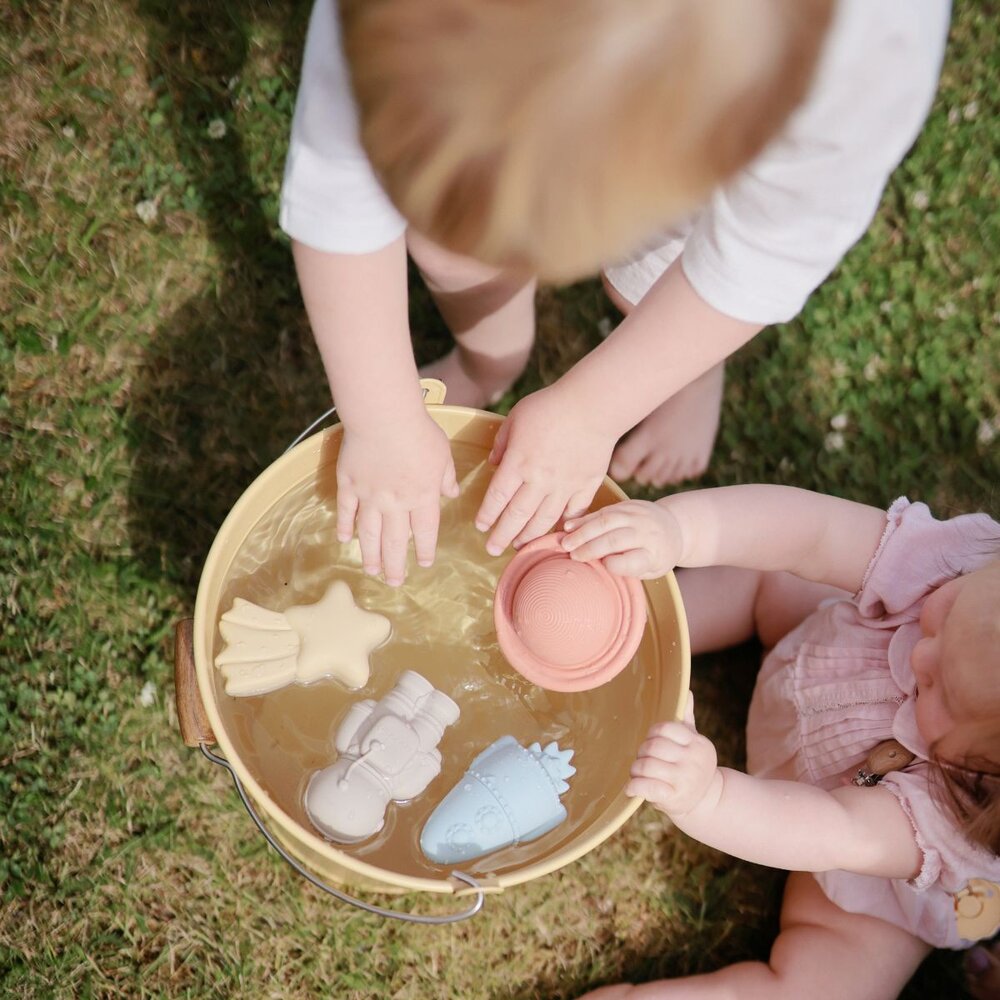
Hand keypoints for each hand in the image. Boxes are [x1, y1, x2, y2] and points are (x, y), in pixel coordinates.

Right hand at [336, 413, 458, 585]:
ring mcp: (369, 496)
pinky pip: (346, 512)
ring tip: (371, 571)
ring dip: (370, 555)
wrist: (383, 415)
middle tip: (394, 582)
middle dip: (395, 565)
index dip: (424, 551)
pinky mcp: (348, 484)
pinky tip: (344, 539)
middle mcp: (395, 503)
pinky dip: (345, 527)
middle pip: (395, 541)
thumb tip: (451, 493)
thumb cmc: (418, 430)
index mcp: (422, 497)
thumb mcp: (443, 454)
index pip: (424, 532)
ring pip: (369, 534)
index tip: (423, 564)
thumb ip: (446, 477)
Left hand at [474, 386, 615, 555]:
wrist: (593, 405)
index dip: (487, 515)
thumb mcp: (515, 418)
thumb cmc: (550, 406)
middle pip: (517, 515)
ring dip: (529, 536)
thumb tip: (493, 463)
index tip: (481, 526)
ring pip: (543, 520)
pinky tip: (556, 534)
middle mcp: (539, 479)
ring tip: (519, 546)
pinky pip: (574, 512)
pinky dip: (564, 525)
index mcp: (518, 462)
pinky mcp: (586, 485)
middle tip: (492, 549)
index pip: (497, 498)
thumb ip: (502, 443)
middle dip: (502, 535)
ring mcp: (565, 485)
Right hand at [561, 498, 683, 577]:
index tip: (601, 565)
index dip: (616, 563)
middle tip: (573, 555)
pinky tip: (569, 527)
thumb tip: (601, 562)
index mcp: (655, 554)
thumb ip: (629, 567)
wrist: (674, 527)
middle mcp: (647, 533)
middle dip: (592, 547)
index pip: (634, 560)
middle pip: (616, 539)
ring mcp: (637, 515)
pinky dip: (585, 519)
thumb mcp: (651, 569)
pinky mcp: (627, 505)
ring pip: (606, 521)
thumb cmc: (656, 555)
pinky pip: (603, 511)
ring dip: (584, 531)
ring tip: (566, 541)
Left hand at [627, 694, 720, 817]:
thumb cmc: (693, 765)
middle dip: (642, 752)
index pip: (665, 729)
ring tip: (637, 773)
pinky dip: (634, 787)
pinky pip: (646, 787)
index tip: (651, 742)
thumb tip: (687, 691)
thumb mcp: (694, 742)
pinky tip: (631, 788)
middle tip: (641, 759)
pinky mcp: (674, 797)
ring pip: (647, 766)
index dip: (652, 734)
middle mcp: (693, 760)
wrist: (707, 801)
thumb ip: (687, 718)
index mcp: (697, 743)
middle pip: (653, 747)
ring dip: (635, 769)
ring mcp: (684, 779)